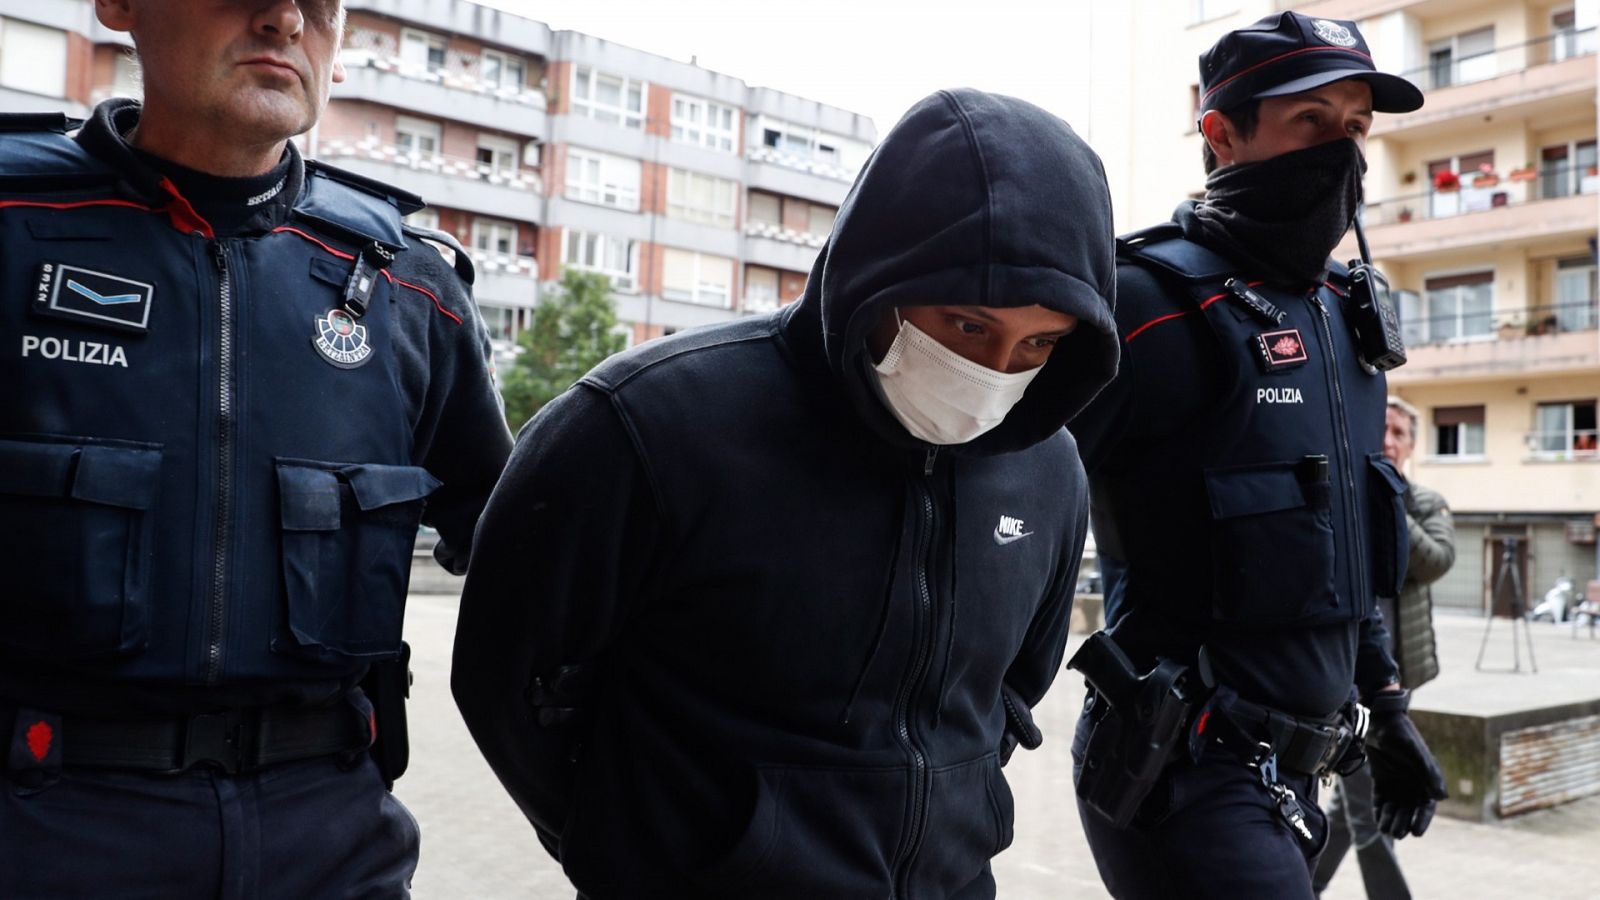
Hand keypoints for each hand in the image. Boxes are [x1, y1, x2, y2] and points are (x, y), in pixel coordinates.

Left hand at [1365, 689, 1447, 837]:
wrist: (1382, 722)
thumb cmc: (1403, 736)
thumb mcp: (1415, 754)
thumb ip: (1427, 773)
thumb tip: (1440, 797)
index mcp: (1426, 781)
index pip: (1426, 807)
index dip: (1422, 820)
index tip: (1416, 832)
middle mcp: (1413, 785)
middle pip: (1409, 810)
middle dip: (1404, 823)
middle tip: (1397, 833)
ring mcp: (1397, 784)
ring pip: (1395, 808)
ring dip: (1391, 820)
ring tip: (1386, 831)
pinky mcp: (1381, 781)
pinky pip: (1381, 801)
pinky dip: (1380, 812)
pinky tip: (1378, 823)